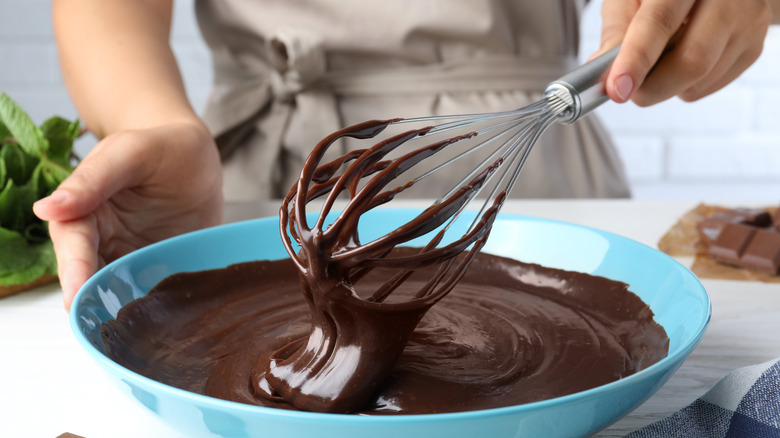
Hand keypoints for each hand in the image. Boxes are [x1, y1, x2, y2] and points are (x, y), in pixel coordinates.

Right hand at [33, 122, 223, 310]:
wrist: (195, 158)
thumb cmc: (160, 147)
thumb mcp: (130, 152)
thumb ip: (94, 178)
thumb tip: (47, 208)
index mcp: (83, 210)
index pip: (73, 243)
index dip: (74, 269)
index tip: (74, 293)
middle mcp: (100, 241)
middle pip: (88, 276)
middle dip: (92, 300)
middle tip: (99, 324)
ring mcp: (128, 258)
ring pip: (116, 291)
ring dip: (121, 309)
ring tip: (130, 331)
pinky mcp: (155, 270)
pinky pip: (149, 293)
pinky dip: (151, 309)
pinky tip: (161, 322)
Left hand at [597, 0, 774, 105]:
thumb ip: (617, 31)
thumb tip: (601, 70)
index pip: (660, 22)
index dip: (636, 59)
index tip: (617, 89)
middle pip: (691, 60)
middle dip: (651, 88)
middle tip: (624, 91)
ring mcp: (747, 21)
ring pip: (700, 79)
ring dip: (666, 86)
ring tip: (656, 63)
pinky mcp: (754, 46)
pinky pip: (709, 86)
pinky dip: (684, 86)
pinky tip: (679, 61)